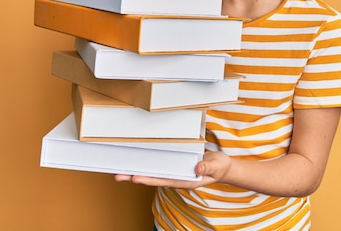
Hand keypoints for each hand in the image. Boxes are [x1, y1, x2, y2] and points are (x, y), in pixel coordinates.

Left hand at [114, 150, 230, 188]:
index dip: (150, 179)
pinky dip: (147, 164)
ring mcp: (175, 172)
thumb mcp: (217, 166)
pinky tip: (136, 161)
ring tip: (120, 170)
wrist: (222, 166)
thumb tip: (197, 167)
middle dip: (136, 176)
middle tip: (118, 175)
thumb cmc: (219, 167)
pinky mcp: (174, 165)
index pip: (164, 180)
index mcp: (186, 180)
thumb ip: (208, 167)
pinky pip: (158, 165)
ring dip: (137, 171)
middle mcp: (177, 177)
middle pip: (153, 178)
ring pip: (153, 172)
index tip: (136, 177)